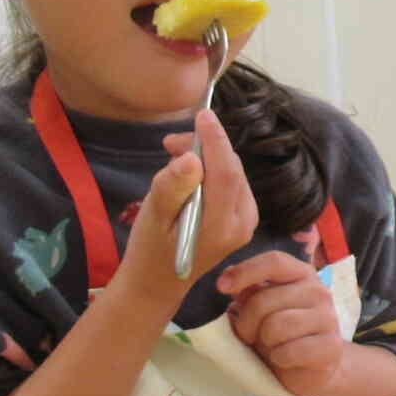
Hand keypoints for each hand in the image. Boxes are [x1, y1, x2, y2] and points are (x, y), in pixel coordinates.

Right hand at [115, 109, 258, 308]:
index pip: (226, 173)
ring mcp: (246, 222)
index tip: (202, 114)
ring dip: (206, 158)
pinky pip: (230, 182)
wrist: (158, 282)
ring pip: (232, 173)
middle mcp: (243, 224)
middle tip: (169, 143)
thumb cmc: (150, 251)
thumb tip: (191, 158)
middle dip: (205, 147)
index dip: (215, 140)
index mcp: (222, 226)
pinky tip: (187, 174)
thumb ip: (172, 188)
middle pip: (231, 169)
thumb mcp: (153, 218)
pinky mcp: (242, 218)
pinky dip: (211, 170)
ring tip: (172, 158)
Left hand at [216, 250, 347, 395]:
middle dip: (246, 323)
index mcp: (301, 275)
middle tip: (248, 335)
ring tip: (270, 346)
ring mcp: (328, 318)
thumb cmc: (281, 335)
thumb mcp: (261, 311)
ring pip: (276, 326)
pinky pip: (289, 351)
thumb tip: (228, 277)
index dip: (245, 271)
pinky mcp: (332, 346)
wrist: (310, 368)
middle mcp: (318, 291)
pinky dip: (279, 359)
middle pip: (264, 300)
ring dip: (264, 342)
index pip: (274, 262)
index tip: (222, 287)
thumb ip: (248, 293)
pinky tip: (285, 359)